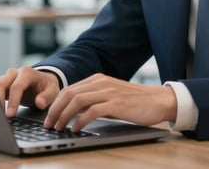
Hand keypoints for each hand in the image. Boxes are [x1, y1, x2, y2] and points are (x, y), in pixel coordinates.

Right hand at [0, 66, 60, 117]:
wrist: (42, 81)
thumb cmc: (47, 87)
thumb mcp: (53, 91)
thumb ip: (47, 97)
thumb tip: (39, 103)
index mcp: (27, 73)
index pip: (16, 87)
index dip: (12, 101)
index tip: (10, 115)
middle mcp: (14, 73)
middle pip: (0, 84)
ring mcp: (6, 77)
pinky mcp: (1, 83)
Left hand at [44, 73, 176, 132]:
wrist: (160, 100)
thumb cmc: (136, 102)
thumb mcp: (111, 96)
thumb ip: (95, 100)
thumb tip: (74, 112)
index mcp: (99, 79)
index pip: (69, 89)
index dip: (55, 103)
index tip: (49, 117)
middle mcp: (101, 83)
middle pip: (69, 93)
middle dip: (55, 110)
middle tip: (48, 124)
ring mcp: (109, 92)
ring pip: (77, 101)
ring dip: (64, 115)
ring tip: (58, 128)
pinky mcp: (117, 104)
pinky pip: (92, 111)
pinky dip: (80, 120)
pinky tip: (76, 129)